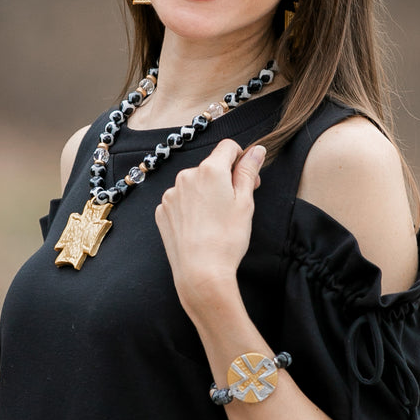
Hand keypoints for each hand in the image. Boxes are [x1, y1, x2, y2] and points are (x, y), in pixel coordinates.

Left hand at [155, 139, 265, 317]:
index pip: (228, 147)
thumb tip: (257, 150)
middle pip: (210, 167)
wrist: (200, 272)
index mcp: (210, 170)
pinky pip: (180, 201)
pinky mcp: (162, 211)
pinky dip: (190, 208)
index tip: (247, 177)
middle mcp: (186, 176)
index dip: (241, 159)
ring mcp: (171, 194)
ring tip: (215, 220)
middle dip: (224, 179)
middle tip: (235, 204)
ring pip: (194, 184)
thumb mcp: (245, 202)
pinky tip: (199, 226)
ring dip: (205, 193)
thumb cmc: (227, 239)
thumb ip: (248, 171)